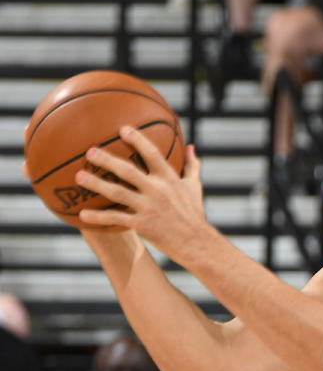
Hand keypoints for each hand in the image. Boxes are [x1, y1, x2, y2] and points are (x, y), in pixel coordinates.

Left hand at [75, 126, 208, 261]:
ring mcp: (149, 207)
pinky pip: (116, 218)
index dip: (137, 140)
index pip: (152, 154)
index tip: (123, 129)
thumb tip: (190, 146)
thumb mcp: (195, 187)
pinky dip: (98, 217)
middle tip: (89, 152)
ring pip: (117, 192)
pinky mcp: (142, 224)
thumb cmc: (193, 212)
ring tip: (79, 176)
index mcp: (170, 178)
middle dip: (107, 160)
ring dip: (96, 184)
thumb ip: (191, 165)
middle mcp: (158, 190)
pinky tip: (82, 214)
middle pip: (128, 171)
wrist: (196, 242)